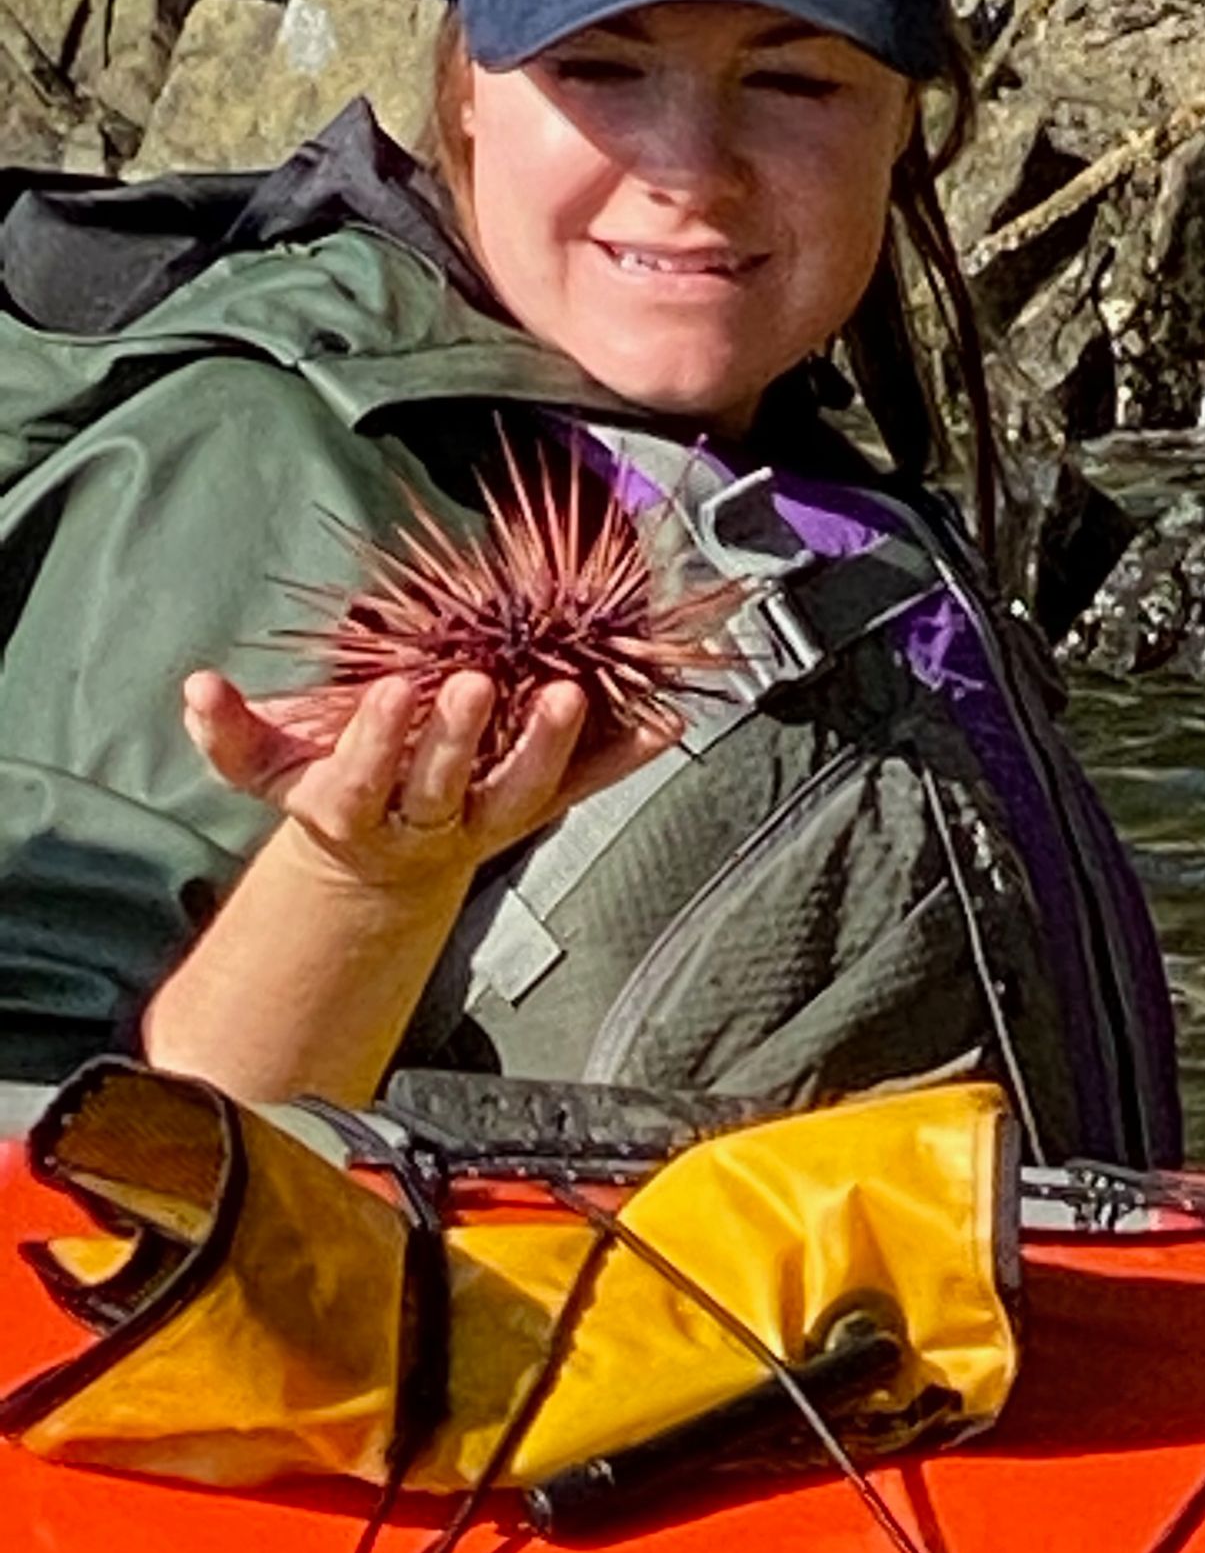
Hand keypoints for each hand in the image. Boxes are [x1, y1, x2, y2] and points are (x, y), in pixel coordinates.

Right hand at [181, 668, 676, 892]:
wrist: (383, 867)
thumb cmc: (330, 793)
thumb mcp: (272, 772)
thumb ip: (233, 732)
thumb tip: (194, 687)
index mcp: (358, 807)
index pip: (364, 777)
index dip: (379, 741)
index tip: (394, 693)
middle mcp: (429, 819)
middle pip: (446, 783)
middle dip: (459, 735)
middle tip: (476, 684)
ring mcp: (489, 818)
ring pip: (523, 790)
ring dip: (549, 746)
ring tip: (570, 694)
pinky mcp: (537, 811)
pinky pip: (586, 788)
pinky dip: (624, 758)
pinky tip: (662, 725)